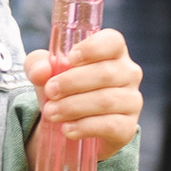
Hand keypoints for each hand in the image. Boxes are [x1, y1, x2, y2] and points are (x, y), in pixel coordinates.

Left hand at [28, 27, 141, 153]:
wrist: (72, 125)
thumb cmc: (64, 89)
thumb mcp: (46, 73)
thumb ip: (38, 65)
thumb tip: (41, 71)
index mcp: (113, 52)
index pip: (113, 41)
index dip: (93, 48)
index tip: (70, 58)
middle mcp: (128, 73)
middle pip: (106, 73)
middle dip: (72, 82)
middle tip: (49, 92)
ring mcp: (132, 101)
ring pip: (106, 101)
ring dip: (73, 107)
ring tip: (51, 113)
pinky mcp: (128, 127)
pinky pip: (110, 125)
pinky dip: (85, 127)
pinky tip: (67, 129)